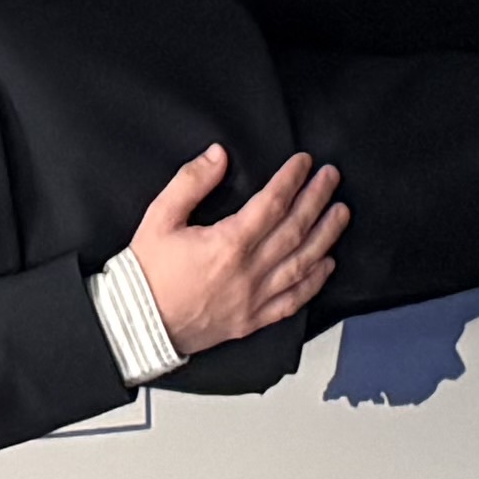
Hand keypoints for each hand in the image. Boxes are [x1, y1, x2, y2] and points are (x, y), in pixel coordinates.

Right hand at [127, 143, 353, 356]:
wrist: (138, 323)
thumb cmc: (148, 271)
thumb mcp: (160, 216)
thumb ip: (191, 182)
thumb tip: (219, 155)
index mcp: (227, 244)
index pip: (272, 204)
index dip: (291, 180)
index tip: (304, 163)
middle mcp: (248, 272)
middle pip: (294, 230)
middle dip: (316, 200)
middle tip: (331, 178)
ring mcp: (254, 299)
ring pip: (301, 264)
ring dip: (325, 236)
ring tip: (340, 213)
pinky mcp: (253, 320)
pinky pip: (292, 301)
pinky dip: (314, 282)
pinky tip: (326, 264)